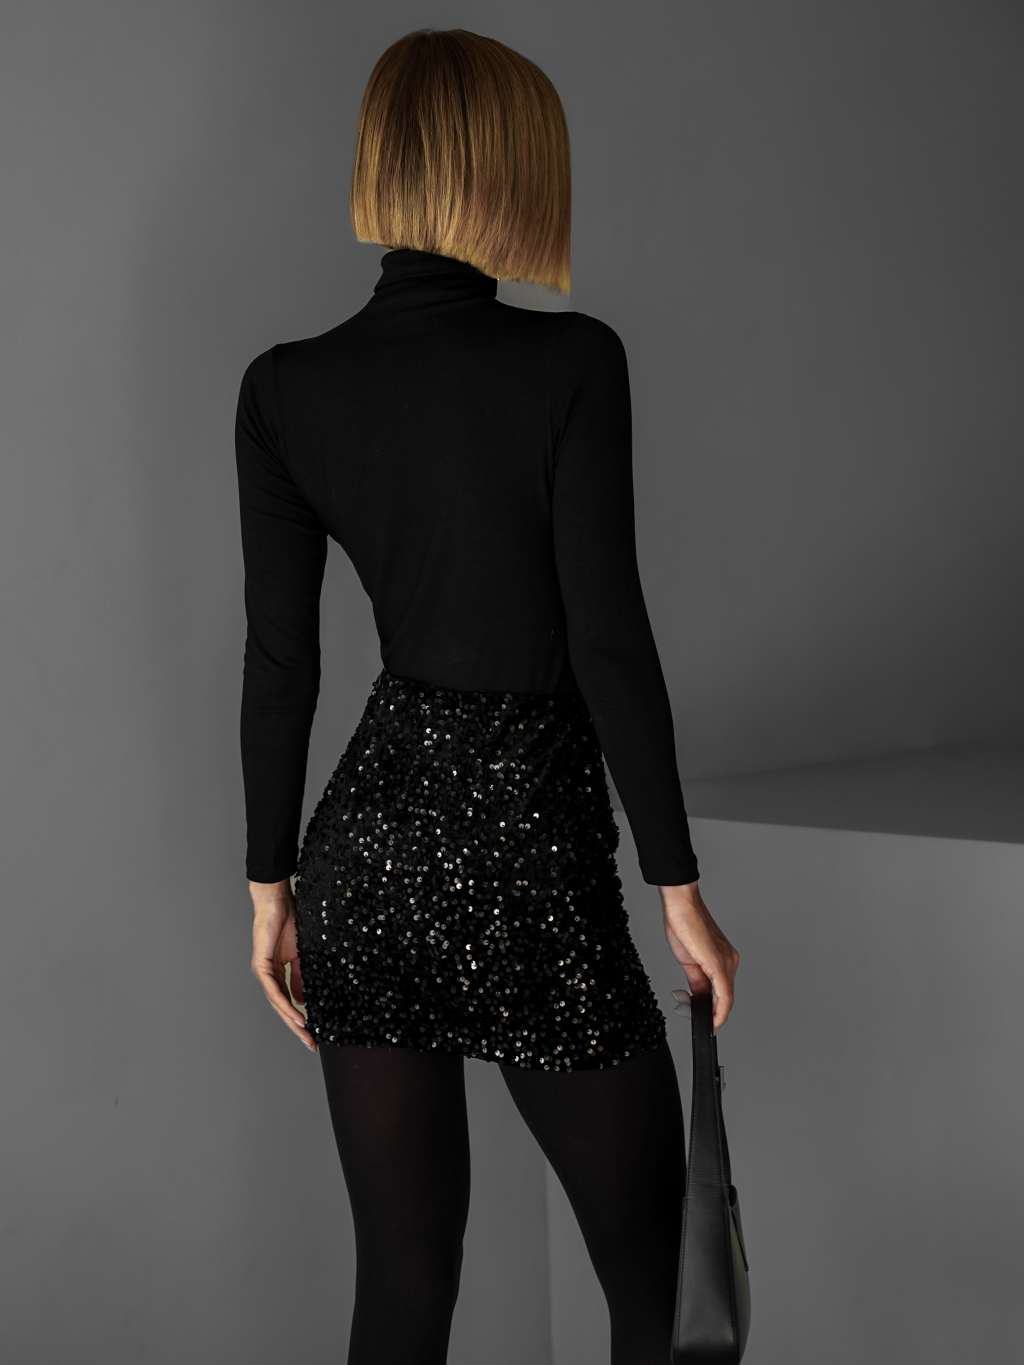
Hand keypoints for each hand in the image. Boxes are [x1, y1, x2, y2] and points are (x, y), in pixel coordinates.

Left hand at [249, 879, 316, 1051]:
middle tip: (311, 1043)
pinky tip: (296, 1013)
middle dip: (296, 1028)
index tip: (313, 1033)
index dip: (299, 1019)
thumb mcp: (300, 955)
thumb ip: (300, 977)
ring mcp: (262, 972)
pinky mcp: (261, 965)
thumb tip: (302, 1000)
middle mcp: (267, 976)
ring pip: (276, 1003)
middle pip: (281, 1008)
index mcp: (276, 974)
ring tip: (306, 1033)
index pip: (288, 1002)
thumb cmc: (289, 922)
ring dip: (291, 1020)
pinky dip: (284, 1004)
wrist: (278, 902)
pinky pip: (273, 989)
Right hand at [659, 881, 738, 1033]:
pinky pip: (724, 995)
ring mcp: (726, 962)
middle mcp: (730, 960)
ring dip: (713, 1014)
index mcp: (723, 958)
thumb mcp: (689, 959)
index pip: (723, 990)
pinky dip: (719, 1011)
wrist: (680, 904)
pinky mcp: (719, 964)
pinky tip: (712, 1020)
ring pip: (726, 998)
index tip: (707, 1021)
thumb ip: (696, 980)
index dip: (716, 1009)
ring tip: (699, 1020)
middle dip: (711, 1013)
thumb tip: (697, 997)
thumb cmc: (683, 924)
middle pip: (726, 997)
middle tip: (696, 1019)